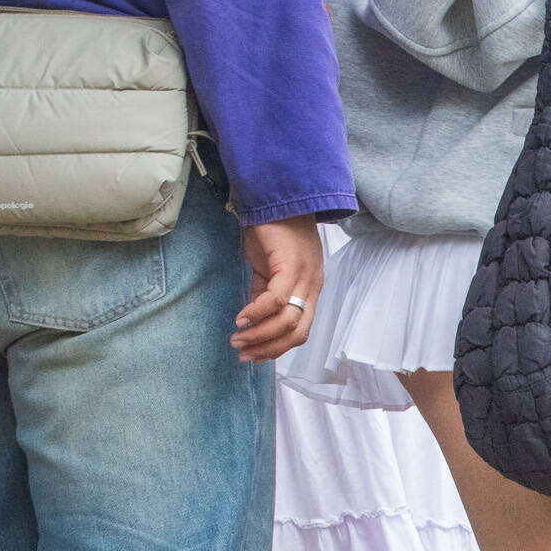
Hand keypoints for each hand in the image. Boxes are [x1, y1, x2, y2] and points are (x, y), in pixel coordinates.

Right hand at [234, 218, 324, 362]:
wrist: (277, 194)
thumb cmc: (274, 230)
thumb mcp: (270, 268)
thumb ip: (264, 294)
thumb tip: (252, 321)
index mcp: (310, 289)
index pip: (300, 331)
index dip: (277, 348)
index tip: (254, 356)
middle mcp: (312, 286)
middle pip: (297, 333)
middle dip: (268, 349)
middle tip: (243, 353)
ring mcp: (305, 276)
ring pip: (288, 321)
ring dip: (260, 336)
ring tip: (238, 339)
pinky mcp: (291, 265)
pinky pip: (277, 300)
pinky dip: (257, 314)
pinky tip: (241, 319)